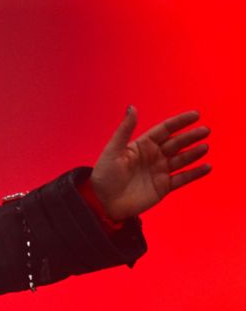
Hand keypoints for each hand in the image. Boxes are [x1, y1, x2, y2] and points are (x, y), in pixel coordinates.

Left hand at [90, 106, 210, 220]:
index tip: (195, 115)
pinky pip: (182, 178)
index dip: (179, 122)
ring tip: (205, 147)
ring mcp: (159, 171)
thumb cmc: (104, 175)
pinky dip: (195, 173)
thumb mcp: (113, 150)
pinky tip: (207, 167)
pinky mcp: (163, 187)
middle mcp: (153, 156)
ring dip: (194, 153)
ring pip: (181, 159)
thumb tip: (132, 107)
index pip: (164, 130)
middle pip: (176, 143)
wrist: (103, 202)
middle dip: (190, 137)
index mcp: (142, 145)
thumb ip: (125, 129)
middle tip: (205, 130)